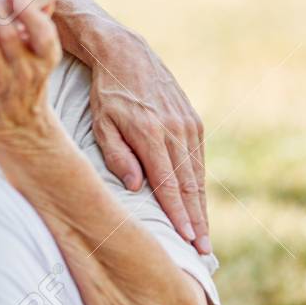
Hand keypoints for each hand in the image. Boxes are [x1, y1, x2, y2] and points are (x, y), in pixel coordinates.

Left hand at [67, 24, 209, 254]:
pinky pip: (198, 159)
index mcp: (150, 132)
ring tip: (203, 236)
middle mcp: (174, 129)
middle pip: (188, 184)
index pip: (167, 183)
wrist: (126, 54)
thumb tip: (135, 186)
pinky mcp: (193, 120)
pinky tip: (198, 204)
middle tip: (202, 251)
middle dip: (196, 220)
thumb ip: (117, 155)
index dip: (177, 214)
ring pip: (197, 174)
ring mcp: (188, 123)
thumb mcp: (101, 122)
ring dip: (201, 206)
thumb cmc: (107, 93)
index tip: (186, 238)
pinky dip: (199, 183)